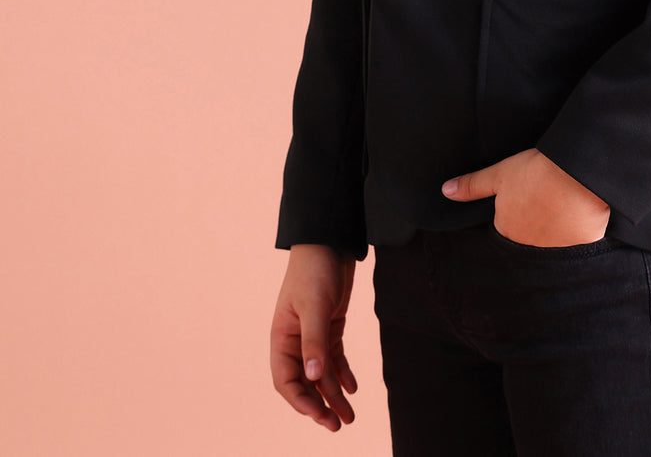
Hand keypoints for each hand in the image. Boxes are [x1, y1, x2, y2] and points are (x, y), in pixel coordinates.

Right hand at [270, 244, 357, 431]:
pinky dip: (342, 373)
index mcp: (282, 337)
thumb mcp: (315, 306)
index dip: (300, 401)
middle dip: (320, 405)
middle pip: (305, 382)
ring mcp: (313, 333)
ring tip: (350, 417)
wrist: (330, 240)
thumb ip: (314, 341)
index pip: (286, 380)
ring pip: (322, 373)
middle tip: (338, 425)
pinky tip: (353, 388)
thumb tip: (312, 378)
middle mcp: (295, 339)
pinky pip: (334, 357)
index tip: (319, 415)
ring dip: (334, 395)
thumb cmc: (315, 270)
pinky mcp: (330, 325)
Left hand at [442, 148, 609, 246]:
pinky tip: (581, 214)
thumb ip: (472, 186)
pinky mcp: (580, 248)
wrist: (576, 174)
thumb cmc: (536, 171)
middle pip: (529, 237)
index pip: (507, 227)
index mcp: (507, 230)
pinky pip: (576, 244)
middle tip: (546, 199)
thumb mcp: (499, 174)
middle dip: (535, 223)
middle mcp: (528, 247)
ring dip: (556, 229)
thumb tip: (445, 191)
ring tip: (563, 204)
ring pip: (553, 242)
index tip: (527, 196)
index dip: (517, 210)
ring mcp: (556, 250)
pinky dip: (578, 232)